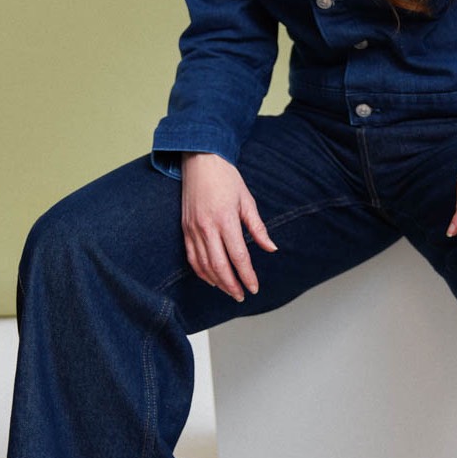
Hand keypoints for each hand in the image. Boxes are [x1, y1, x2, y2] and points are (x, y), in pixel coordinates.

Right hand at [181, 152, 276, 300]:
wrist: (200, 161)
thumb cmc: (226, 178)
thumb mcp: (247, 200)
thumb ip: (257, 227)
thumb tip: (271, 248)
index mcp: (225, 219)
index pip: (238, 256)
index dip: (247, 276)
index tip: (254, 288)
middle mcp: (207, 227)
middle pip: (219, 266)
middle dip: (231, 285)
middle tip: (242, 296)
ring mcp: (193, 229)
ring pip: (204, 265)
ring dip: (217, 282)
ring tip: (229, 291)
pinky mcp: (185, 229)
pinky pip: (192, 257)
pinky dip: (201, 272)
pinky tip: (211, 279)